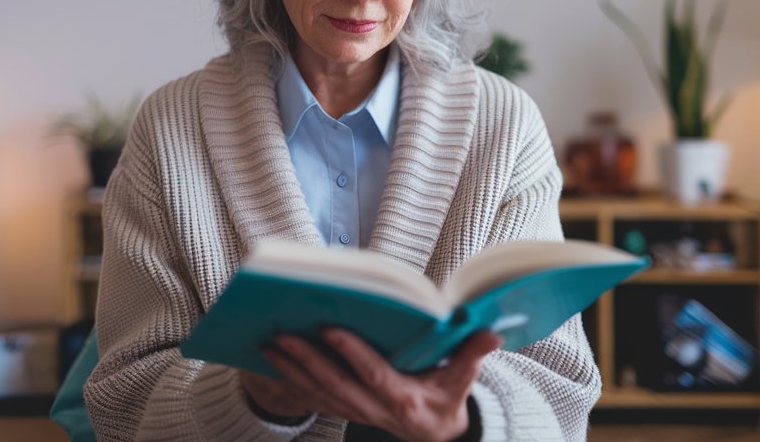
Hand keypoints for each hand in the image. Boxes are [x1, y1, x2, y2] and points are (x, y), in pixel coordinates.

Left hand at [240, 328, 501, 441]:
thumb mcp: (462, 380)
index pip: (373, 374)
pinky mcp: (345, 410)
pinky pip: (313, 397)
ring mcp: (357, 412)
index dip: (352, 353)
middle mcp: (376, 409)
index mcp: (404, 398)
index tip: (330, 329)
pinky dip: (291, 380)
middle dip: (306, 360)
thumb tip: (490, 332)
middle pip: (335, 385)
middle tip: (281, 333)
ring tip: (268, 342)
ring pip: (318, 393)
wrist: (434, 436)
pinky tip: (272, 360)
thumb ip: (472, 355)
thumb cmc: (446, 399)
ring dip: (291, 369)